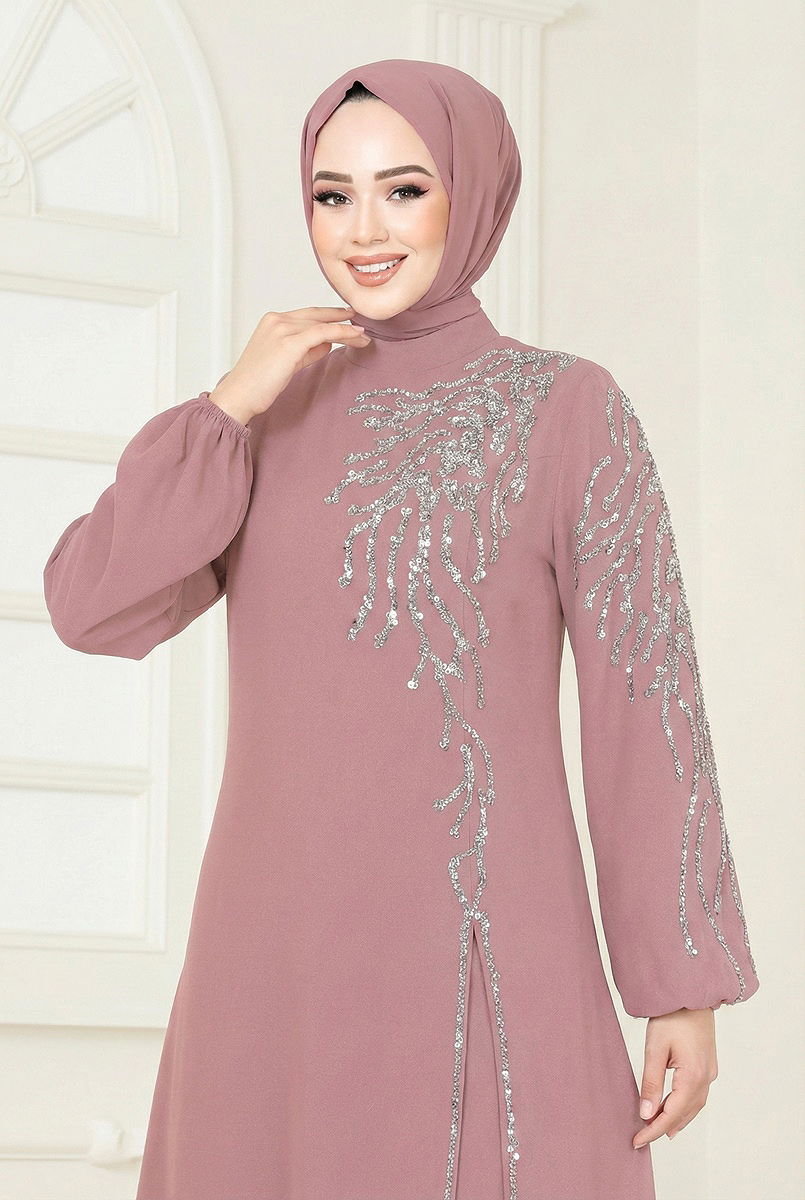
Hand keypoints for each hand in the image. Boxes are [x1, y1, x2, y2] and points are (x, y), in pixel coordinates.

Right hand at [209, 306, 371, 422]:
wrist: (240, 395)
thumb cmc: (258, 384)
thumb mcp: (286, 361)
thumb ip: (306, 350)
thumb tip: (327, 344)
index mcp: (272, 321)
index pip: (308, 314)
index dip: (330, 316)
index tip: (348, 318)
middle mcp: (277, 320)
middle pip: (317, 315)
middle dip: (342, 319)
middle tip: (362, 325)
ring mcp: (282, 330)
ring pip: (323, 324)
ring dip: (347, 330)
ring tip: (364, 338)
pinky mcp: (289, 343)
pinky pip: (323, 333)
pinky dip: (341, 334)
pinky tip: (355, 337)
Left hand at [633, 1007, 718, 1148]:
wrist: (691, 993)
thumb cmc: (672, 1016)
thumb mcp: (655, 1048)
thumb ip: (651, 1082)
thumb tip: (646, 1113)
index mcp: (693, 1076)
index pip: (672, 1114)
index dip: (654, 1130)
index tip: (637, 1141)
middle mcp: (706, 1078)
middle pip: (684, 1113)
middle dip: (664, 1128)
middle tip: (643, 1138)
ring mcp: (710, 1072)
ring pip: (693, 1106)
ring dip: (676, 1119)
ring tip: (659, 1131)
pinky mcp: (708, 1065)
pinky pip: (697, 1095)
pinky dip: (684, 1107)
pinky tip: (675, 1109)